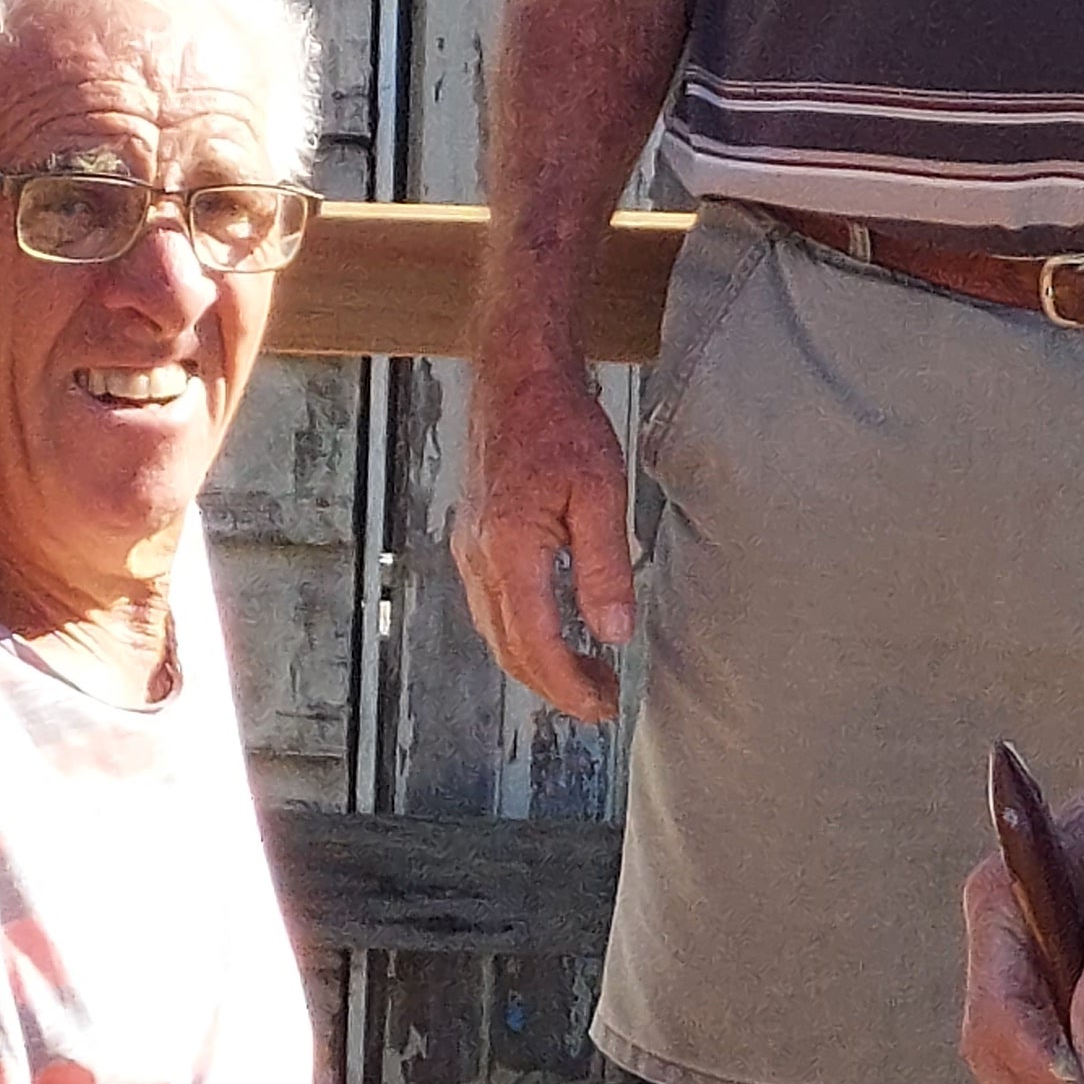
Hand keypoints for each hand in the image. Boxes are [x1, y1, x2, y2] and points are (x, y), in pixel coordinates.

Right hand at [452, 365, 634, 723]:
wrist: (516, 377)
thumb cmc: (561, 424)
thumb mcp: (601, 493)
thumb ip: (605, 568)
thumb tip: (614, 634)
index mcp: (509, 550)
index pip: (536, 644)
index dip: (569, 686)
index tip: (602, 706)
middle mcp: (478, 557)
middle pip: (509, 649)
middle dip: (554, 686)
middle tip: (600, 702)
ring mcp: (469, 548)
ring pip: (495, 631)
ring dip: (536, 663)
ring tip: (585, 675)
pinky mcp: (473, 538)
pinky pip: (491, 605)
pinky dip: (520, 633)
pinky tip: (552, 631)